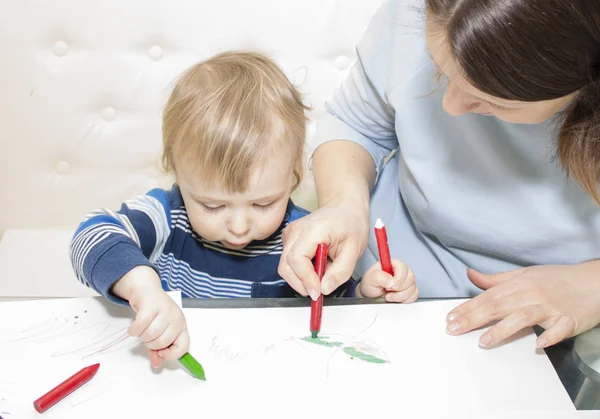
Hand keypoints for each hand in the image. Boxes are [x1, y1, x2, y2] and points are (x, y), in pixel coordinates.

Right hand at [113, 266, 189, 367]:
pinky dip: (134, 330)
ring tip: (141, 329)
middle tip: (147, 335)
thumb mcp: (160, 332)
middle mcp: (176, 318)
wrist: (146, 290)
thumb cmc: (154, 313)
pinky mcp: (151, 305)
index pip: (184, 347)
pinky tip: (134, 327)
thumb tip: (156, 364)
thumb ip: (158, 349)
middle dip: (150, 343)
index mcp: (181, 326)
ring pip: (151, 335)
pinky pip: (140, 325)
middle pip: (163, 342)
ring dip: (141, 336)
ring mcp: (165, 310)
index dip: (171, 354)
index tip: (161, 352)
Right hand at [278, 199, 368, 299]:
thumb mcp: (354, 250)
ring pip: (285, 266)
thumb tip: (324, 290)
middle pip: (286, 265)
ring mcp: (290, 234)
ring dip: (301, 278)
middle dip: (301, 283)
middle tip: (319, 291)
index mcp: (313, 229)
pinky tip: (316, 266)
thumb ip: (340, 272)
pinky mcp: (289, 239)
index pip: (297, 259)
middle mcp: (296, 230)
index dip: (305, 279)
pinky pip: (288, 262)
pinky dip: (300, 271)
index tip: (318, 293)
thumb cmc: (351, 224)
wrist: (345, 208)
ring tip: (322, 272)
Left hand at [357, 259, 418, 301]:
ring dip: (401, 296)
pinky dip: (406, 300)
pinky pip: (414, 295)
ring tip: (389, 296)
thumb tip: (391, 281)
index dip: (399, 278)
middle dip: (399, 289)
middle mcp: (402, 271)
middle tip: (388, 291)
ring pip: (413, 288)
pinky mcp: (409, 291)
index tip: (392, 286)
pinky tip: (396, 299)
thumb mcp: (370, 278)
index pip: (403, 267)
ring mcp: (406, 281)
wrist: (371, 295)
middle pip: (410, 278)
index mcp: (393, 264)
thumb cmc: (371, 284)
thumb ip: (379, 277)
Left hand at [445, 262, 599, 348]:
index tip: (450, 318)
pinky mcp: (569, 319)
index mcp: (519, 284)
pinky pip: (559, 328)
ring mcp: (550, 307)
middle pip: (498, 306)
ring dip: (502, 329)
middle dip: (473, 318)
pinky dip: (550, 335)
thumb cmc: (557, 278)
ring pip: (522, 317)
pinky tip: (539, 343)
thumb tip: (471, 275)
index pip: (487, 297)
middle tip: (454, 330)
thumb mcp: (524, 274)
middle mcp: (531, 294)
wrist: (593, 280)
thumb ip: (496, 280)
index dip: (467, 308)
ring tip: (484, 341)